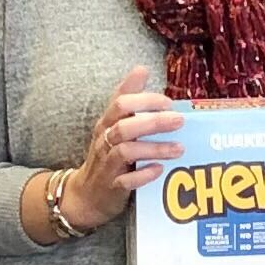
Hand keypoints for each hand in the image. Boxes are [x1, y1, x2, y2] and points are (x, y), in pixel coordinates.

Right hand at [59, 75, 183, 233]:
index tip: (168, 102)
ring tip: (178, 148)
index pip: (120, 103)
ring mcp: (107, 165)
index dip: (145, 100)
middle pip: (125, 126)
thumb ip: (128, 99)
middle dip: (153, 122)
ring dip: (154, 148)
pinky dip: (143, 174)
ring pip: (126, 151)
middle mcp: (104, 141)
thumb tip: (141, 69)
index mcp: (106, 123)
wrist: (85, 196)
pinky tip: (159, 169)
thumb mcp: (112, 124)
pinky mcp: (112, 187)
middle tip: (179, 120)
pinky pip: (126, 181)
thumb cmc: (106, 155)